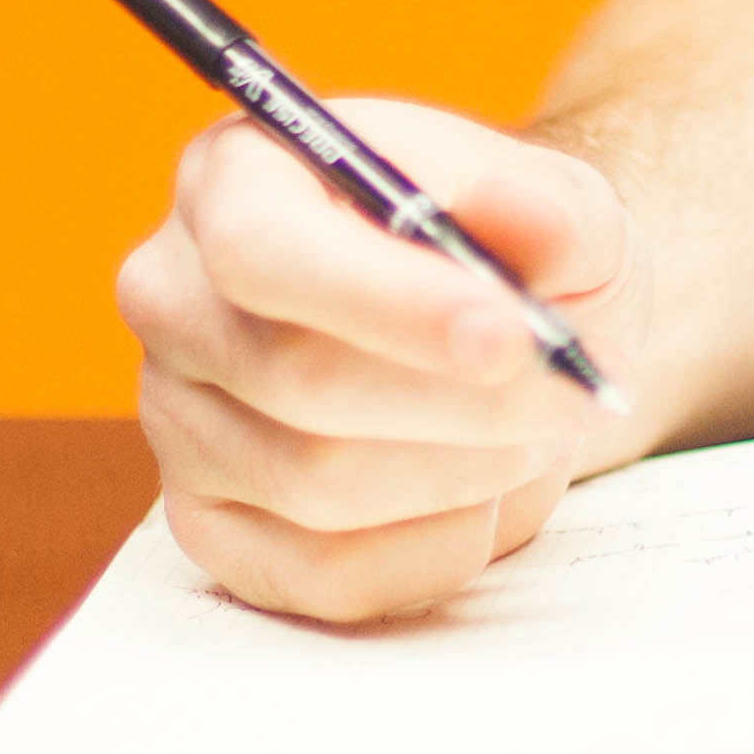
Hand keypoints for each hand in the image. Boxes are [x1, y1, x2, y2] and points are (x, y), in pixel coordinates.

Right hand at [115, 98, 638, 622]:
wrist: (501, 342)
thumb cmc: (509, 257)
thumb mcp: (556, 205)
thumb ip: (552, 204)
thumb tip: (526, 216)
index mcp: (233, 179)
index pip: (264, 250)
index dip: (385, 302)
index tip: (507, 337)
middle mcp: (175, 297)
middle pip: (299, 380)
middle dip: (468, 402)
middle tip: (578, 394)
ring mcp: (177, 422)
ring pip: (320, 486)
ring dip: (466, 469)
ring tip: (536, 429)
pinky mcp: (210, 530)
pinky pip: (328, 575)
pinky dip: (437, 546)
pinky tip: (479, 492)